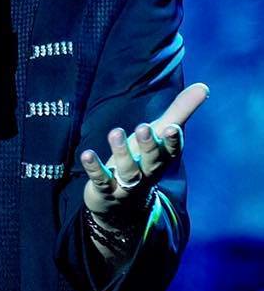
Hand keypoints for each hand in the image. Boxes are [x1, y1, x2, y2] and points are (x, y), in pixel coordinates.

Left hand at [80, 82, 208, 222]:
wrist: (122, 204)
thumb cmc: (143, 159)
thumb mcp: (159, 135)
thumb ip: (179, 112)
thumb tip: (204, 87)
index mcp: (161, 158)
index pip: (171, 151)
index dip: (172, 141)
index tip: (173, 127)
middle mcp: (146, 172)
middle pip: (151, 161)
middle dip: (148, 145)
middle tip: (143, 127)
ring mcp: (126, 183)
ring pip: (127, 170)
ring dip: (121, 152)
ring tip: (115, 132)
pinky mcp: (105, 189)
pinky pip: (100, 180)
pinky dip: (94, 168)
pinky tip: (87, 154)